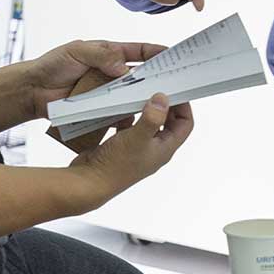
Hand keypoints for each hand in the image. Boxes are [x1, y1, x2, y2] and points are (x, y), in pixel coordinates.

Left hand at [27, 40, 165, 120]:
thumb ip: (101, 55)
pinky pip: (117, 113)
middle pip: (141, 75)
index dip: (158, 53)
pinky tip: (134, 120)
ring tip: (157, 104)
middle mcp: (112, 73)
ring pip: (131, 95)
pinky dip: (125, 116)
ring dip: (142, 99)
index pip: (141, 52)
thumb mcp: (77, 51)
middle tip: (173, 84)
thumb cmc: (52, 65)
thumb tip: (124, 68)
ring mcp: (106, 92)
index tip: (175, 56)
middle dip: (156, 78)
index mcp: (111, 54)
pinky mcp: (99, 109)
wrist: (32, 91)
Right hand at [68, 93, 193, 204]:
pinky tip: (120, 111)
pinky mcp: (122, 147)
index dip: (183, 107)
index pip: (185, 124)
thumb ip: (152, 118)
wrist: (88, 183)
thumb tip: (163, 99)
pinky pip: (130, 128)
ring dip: (145, 110)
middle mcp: (154, 150)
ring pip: (148, 124)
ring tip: (139, 96)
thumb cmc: (114, 167)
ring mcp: (138, 149)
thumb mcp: (137, 137)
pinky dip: (127, 117)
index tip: (175, 91)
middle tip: (157, 90)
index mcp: (164, 149)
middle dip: (164, 106)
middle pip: (168, 122)